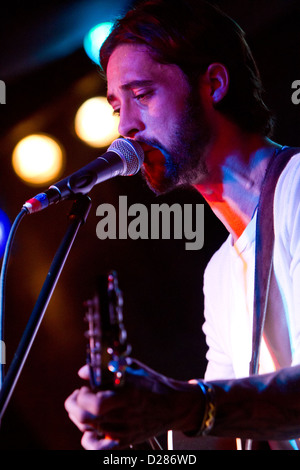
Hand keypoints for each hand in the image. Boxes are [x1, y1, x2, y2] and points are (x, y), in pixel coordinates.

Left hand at [64, 359, 204, 449]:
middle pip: (85, 417)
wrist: (174, 405)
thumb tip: (83, 372)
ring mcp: (124, 431)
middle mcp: (125, 415)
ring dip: (79, 416)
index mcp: (128, 395)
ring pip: (88, 429)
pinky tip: (89, 429)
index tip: (86, 386)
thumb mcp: (133, 369)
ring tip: (84, 406)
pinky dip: (88, 440)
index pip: (96, 403)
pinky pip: (98, 448)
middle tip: (78, 395)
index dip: (83, 395)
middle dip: (73, 404)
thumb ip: (107, 368)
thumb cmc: (153, 385)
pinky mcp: (124, 441)